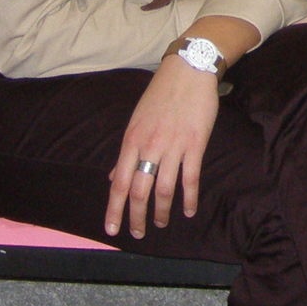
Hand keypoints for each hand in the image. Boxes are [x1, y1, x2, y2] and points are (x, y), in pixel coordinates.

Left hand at [105, 56, 219, 237]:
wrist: (188, 71)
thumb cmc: (160, 95)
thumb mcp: (136, 122)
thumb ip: (126, 153)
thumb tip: (114, 178)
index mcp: (132, 141)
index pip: (120, 183)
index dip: (114, 208)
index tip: (111, 229)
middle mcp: (149, 146)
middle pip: (139, 191)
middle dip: (136, 217)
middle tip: (138, 234)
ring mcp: (173, 146)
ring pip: (164, 189)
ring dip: (161, 211)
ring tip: (160, 224)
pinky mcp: (195, 144)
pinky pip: (190, 178)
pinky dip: (189, 198)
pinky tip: (189, 210)